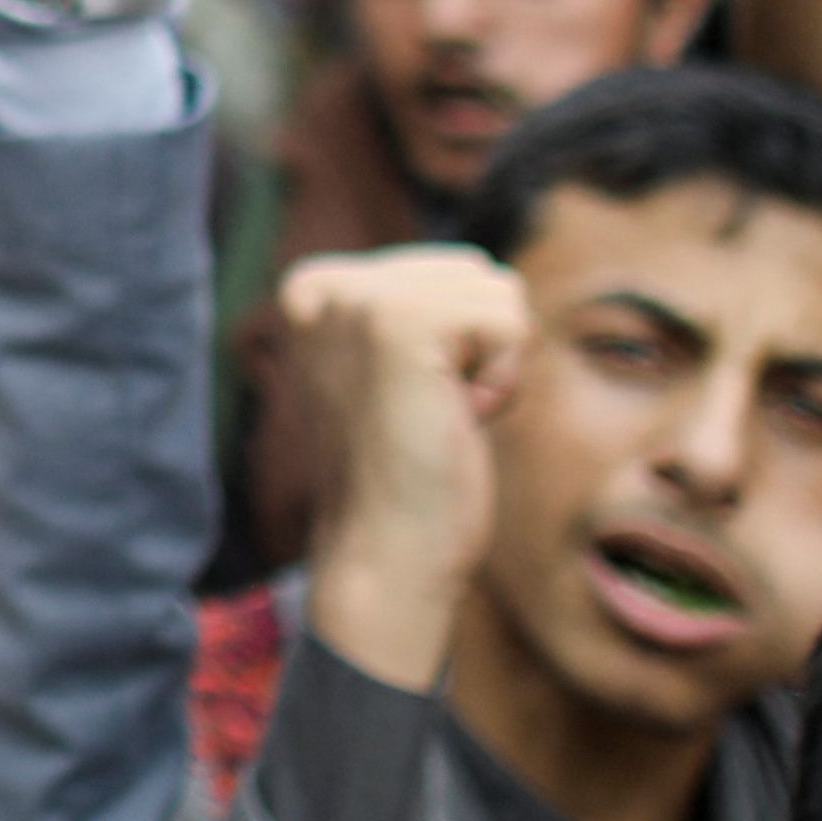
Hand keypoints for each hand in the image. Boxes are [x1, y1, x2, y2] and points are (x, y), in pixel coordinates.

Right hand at [279, 245, 529, 689]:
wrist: (383, 552)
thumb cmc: (403, 473)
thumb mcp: (393, 368)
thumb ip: (417, 309)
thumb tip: (484, 276)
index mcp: (312, 286)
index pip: (448, 268)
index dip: (458, 342)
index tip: (406, 397)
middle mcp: (323, 284)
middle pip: (475, 273)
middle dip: (478, 347)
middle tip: (425, 410)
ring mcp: (355, 301)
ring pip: (498, 292)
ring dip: (493, 366)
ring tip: (437, 414)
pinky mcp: (399, 324)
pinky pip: (510, 322)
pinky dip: (504, 381)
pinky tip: (454, 419)